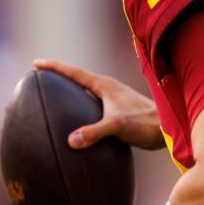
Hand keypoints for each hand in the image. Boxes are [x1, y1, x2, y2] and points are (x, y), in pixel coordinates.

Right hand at [33, 58, 164, 149]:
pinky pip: (93, 105)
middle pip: (78, 78)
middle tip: (40, 75)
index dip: (54, 67)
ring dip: (71, 91)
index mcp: (105, 85)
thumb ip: (94, 132)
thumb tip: (71, 141)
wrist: (167, 129)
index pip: (74, 73)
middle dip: (59, 76)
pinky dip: (81, 107)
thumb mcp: (118, 125)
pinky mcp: (118, 111)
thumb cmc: (146, 123)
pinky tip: (77, 121)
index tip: (36, 63)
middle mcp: (108, 89)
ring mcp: (114, 99)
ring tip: (54, 95)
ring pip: (86, 92)